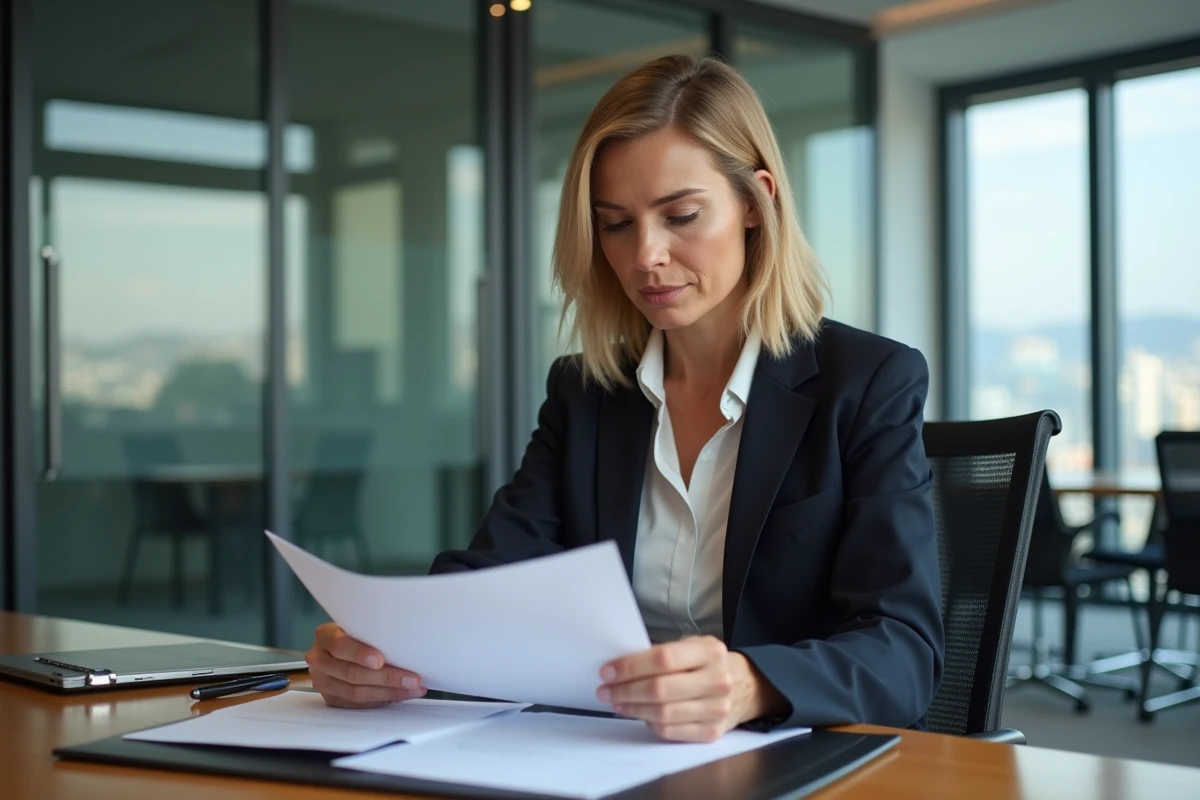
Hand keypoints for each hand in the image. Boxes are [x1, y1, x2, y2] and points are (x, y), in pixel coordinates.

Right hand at [306, 623, 425, 707]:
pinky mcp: (331, 698)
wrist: (335, 648)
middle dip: (386, 677)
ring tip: (413, 689)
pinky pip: (358, 704)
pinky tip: (401, 694)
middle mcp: (319, 659)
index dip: (359, 654)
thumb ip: (373, 633)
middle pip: (352, 673)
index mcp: (325, 636)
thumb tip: (408, 644)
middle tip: (413, 679)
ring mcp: (323, 681)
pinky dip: (382, 699)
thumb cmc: (354, 634)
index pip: (340, 645)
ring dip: (389, 692)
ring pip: (356, 692)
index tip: (380, 660)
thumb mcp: (359, 626)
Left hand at [597, 636, 783, 741]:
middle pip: (659, 689)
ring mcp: (716, 709)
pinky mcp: (711, 732)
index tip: (608, 670)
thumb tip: (621, 666)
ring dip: (632, 708)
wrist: (745, 686)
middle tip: (606, 689)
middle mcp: (716, 680)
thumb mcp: (693, 646)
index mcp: (710, 652)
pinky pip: (670, 731)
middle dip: (625, 690)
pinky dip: (649, 723)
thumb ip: (663, 653)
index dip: (630, 666)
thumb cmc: (709, 663)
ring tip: (616, 702)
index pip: (663, 659)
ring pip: (662, 714)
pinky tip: (638, 714)